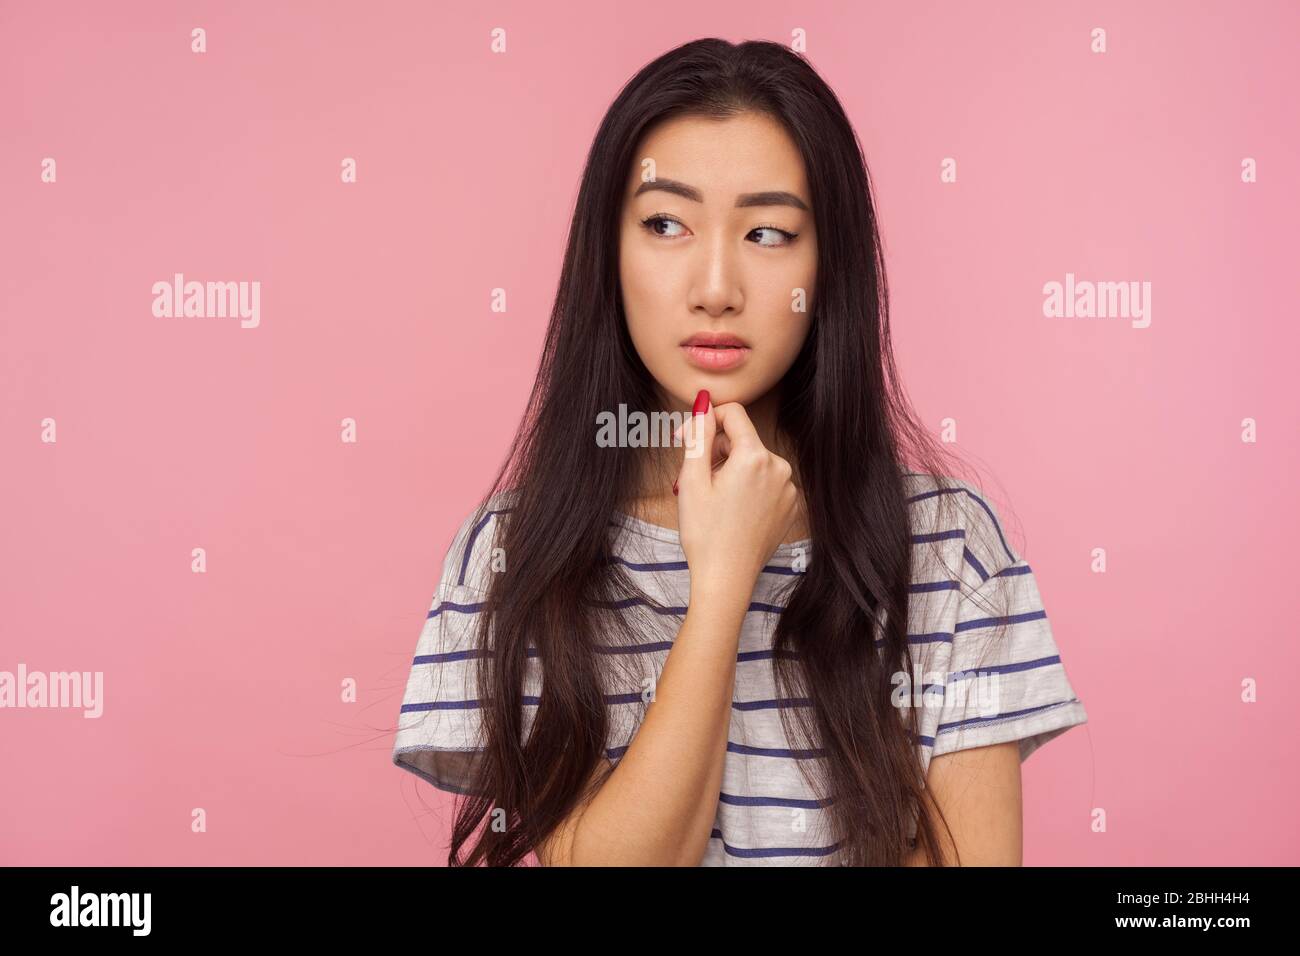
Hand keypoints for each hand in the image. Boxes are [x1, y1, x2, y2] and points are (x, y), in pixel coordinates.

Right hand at [674, 393, 800, 589]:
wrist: (726, 579)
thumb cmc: (705, 533)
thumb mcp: (692, 479)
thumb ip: (699, 435)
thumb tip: (703, 405)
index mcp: (754, 456)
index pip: (733, 414)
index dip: (707, 420)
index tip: (688, 437)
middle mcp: (779, 467)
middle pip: (743, 440)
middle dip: (716, 452)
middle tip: (693, 479)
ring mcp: (788, 488)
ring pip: (754, 462)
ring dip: (731, 471)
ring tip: (713, 499)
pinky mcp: (790, 507)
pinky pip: (766, 483)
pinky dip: (748, 489)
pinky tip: (732, 511)